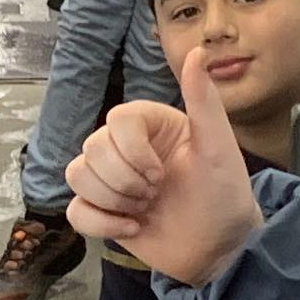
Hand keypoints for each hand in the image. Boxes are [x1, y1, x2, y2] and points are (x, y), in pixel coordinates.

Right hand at [67, 42, 264, 286]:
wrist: (220, 249)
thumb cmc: (224, 194)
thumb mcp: (219, 147)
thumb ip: (204, 100)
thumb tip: (197, 50)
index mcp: (150, 125)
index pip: (116, 120)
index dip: (132, 150)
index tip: (161, 173)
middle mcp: (126, 148)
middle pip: (92, 148)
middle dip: (124, 180)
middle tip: (156, 194)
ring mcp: (111, 180)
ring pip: (76, 174)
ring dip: (111, 199)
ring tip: (144, 210)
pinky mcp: (102, 211)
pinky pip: (75, 210)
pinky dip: (100, 223)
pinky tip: (132, 228)